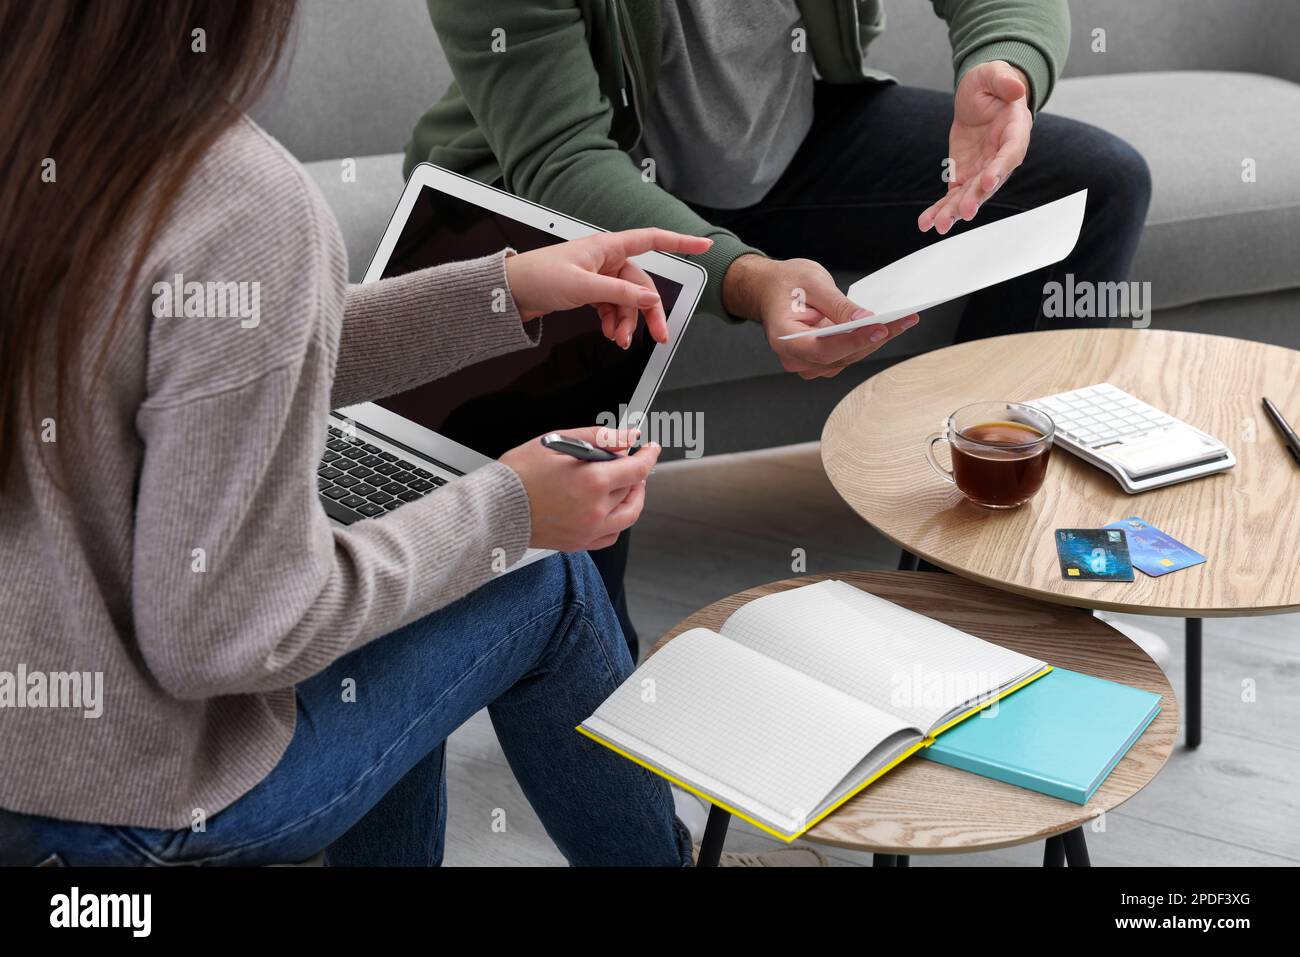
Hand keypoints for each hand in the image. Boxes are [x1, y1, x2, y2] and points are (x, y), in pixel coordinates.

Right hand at [499, 427, 660, 551]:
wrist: (494, 508)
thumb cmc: (518, 475)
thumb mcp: (557, 442)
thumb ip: (599, 438)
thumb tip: (627, 438)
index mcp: (591, 482)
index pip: (637, 468)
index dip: (648, 455)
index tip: (650, 448)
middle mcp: (594, 510)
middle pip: (632, 489)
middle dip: (635, 472)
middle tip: (628, 462)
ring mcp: (588, 530)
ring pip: (628, 515)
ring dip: (632, 497)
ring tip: (623, 484)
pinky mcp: (579, 543)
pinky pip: (612, 534)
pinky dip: (618, 520)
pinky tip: (609, 508)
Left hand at [504, 228, 712, 346]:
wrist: (510, 292)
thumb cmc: (538, 277)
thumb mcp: (583, 287)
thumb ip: (620, 294)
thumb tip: (651, 300)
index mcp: (607, 247)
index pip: (652, 240)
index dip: (680, 242)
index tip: (703, 246)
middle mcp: (606, 259)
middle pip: (641, 285)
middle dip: (648, 312)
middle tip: (657, 336)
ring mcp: (599, 276)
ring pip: (627, 301)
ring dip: (626, 323)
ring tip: (618, 341)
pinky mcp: (590, 291)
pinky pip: (612, 307)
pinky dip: (613, 322)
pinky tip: (609, 333)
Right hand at [722, 254, 918, 378]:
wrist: (769, 289)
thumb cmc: (785, 284)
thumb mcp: (812, 284)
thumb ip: (838, 306)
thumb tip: (864, 320)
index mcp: (784, 338)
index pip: (822, 348)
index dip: (853, 341)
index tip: (880, 328)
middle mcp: (795, 357)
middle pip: (841, 356)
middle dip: (874, 337)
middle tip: (903, 319)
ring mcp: (809, 362)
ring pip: (849, 357)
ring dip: (876, 340)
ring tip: (902, 320)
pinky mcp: (822, 359)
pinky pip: (849, 354)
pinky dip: (868, 340)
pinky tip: (887, 326)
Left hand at [918, 60, 1031, 234]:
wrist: (979, 97)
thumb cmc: (991, 84)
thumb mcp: (993, 74)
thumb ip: (1003, 79)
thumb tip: (1017, 87)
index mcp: (1014, 132)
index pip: (1010, 154)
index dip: (1000, 169)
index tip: (988, 182)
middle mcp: (1000, 157)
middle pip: (989, 183)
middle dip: (976, 198)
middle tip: (965, 212)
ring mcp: (982, 170)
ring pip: (969, 195)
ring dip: (955, 211)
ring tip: (939, 225)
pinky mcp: (964, 175)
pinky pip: (952, 196)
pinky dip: (939, 209)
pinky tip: (925, 223)